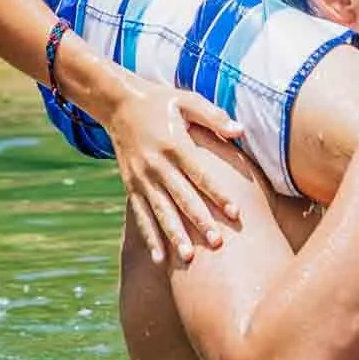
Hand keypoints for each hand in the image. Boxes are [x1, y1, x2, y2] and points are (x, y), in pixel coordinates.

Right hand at [99, 79, 247, 264]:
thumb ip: (214, 116)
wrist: (118, 103)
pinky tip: (160, 259)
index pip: (200, 174)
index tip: (235, 213)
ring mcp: (142, 178)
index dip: (218, 193)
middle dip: (199, 222)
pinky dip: (150, 238)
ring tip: (187, 259)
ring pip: (160, 212)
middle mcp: (157, 165)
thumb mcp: (186, 101)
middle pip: (181, 197)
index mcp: (174, 144)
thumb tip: (240, 130)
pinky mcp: (131, 186)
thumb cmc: (160, 102)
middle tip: (217, 243)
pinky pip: (141, 216)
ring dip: (173, 236)